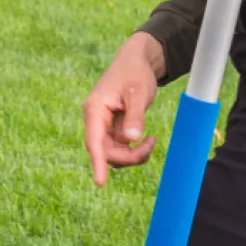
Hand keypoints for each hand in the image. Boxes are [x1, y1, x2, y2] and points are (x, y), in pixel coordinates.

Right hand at [83, 33, 164, 185]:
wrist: (136, 62)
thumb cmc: (135, 73)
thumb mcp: (138, 92)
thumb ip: (135, 115)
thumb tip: (131, 138)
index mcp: (95, 108)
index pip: (93, 140)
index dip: (97, 162)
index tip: (100, 183)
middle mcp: (95, 119)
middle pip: (104, 151)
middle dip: (128, 156)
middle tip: (151, 143)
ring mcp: (103, 126)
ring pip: (112, 153)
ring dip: (132, 155)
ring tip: (152, 140)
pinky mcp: (112, 129)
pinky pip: (120, 149)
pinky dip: (134, 150)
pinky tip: (148, 139)